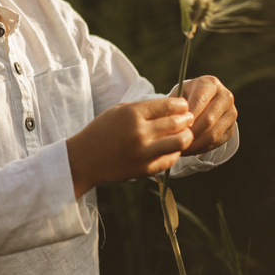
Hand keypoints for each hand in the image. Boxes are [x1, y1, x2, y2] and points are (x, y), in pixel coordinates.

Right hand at [66, 98, 193, 198]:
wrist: (85, 158)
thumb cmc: (103, 130)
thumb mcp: (119, 110)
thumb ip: (145, 107)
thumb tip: (173, 107)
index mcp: (132, 114)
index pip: (168, 105)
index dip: (181, 105)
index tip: (183, 106)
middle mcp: (139, 132)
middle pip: (177, 122)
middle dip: (187, 119)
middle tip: (188, 119)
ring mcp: (143, 152)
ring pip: (180, 142)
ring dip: (186, 136)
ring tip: (185, 134)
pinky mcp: (145, 169)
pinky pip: (171, 159)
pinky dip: (175, 152)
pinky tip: (171, 148)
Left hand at [179, 74, 235, 155]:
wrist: (202, 102)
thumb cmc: (186, 97)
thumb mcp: (179, 94)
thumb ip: (175, 105)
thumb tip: (174, 121)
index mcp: (210, 84)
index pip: (200, 100)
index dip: (187, 115)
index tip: (174, 125)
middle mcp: (225, 96)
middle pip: (208, 119)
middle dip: (191, 132)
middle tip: (176, 140)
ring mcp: (231, 113)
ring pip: (213, 133)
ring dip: (195, 143)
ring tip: (181, 148)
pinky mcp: (231, 128)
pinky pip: (217, 142)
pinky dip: (202, 148)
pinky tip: (190, 149)